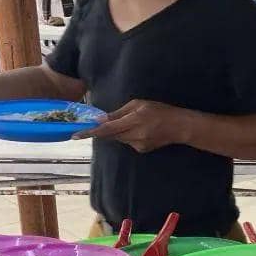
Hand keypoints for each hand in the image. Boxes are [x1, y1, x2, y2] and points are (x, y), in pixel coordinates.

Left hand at [73, 99, 190, 152]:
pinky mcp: (141, 150)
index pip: (107, 128)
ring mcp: (138, 144)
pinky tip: (141, 130)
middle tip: (100, 124)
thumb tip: (101, 119)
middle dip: (103, 130)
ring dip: (118, 131)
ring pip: (118, 138)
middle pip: (110, 135)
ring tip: (133, 123)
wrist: (180, 126)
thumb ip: (119, 113)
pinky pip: (127, 142)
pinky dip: (128, 136)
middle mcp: (135, 135)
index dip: (90, 132)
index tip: (76, 134)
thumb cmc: (160, 111)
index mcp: (134, 120)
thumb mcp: (139, 105)